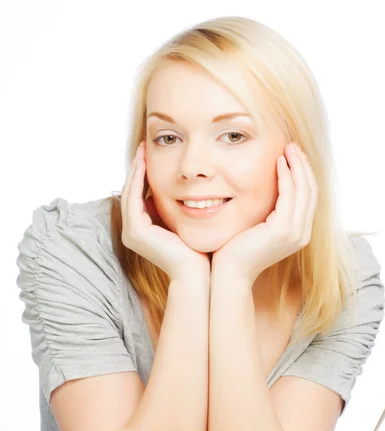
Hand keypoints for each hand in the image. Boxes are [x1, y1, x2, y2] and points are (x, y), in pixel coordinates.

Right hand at [121, 141, 209, 280]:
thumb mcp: (184, 224)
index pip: (139, 197)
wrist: (198, 273)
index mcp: (142, 232)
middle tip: (143, 146)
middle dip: (137, 169)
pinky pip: (133, 198)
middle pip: (131, 192)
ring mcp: (131, 233)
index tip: (150, 154)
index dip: (142, 175)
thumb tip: (184, 191)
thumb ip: (178, 209)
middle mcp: (133, 232)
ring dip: (135, 170)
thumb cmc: (198, 251)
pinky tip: (145, 163)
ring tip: (142, 150)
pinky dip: (138, 180)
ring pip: (129, 193)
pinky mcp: (135, 232)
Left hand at [211, 142, 317, 284]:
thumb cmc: (236, 251)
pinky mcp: (283, 231)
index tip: (293, 155)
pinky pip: (289, 196)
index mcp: (298, 233)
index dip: (303, 174)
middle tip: (292, 145)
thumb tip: (264, 191)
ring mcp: (295, 233)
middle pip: (311, 191)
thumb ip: (266, 212)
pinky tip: (278, 163)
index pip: (308, 198)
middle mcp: (302, 234)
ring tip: (287, 148)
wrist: (230, 273)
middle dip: (303, 166)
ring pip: (304, 191)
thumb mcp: (256, 227)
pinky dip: (286, 177)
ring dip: (297, 166)